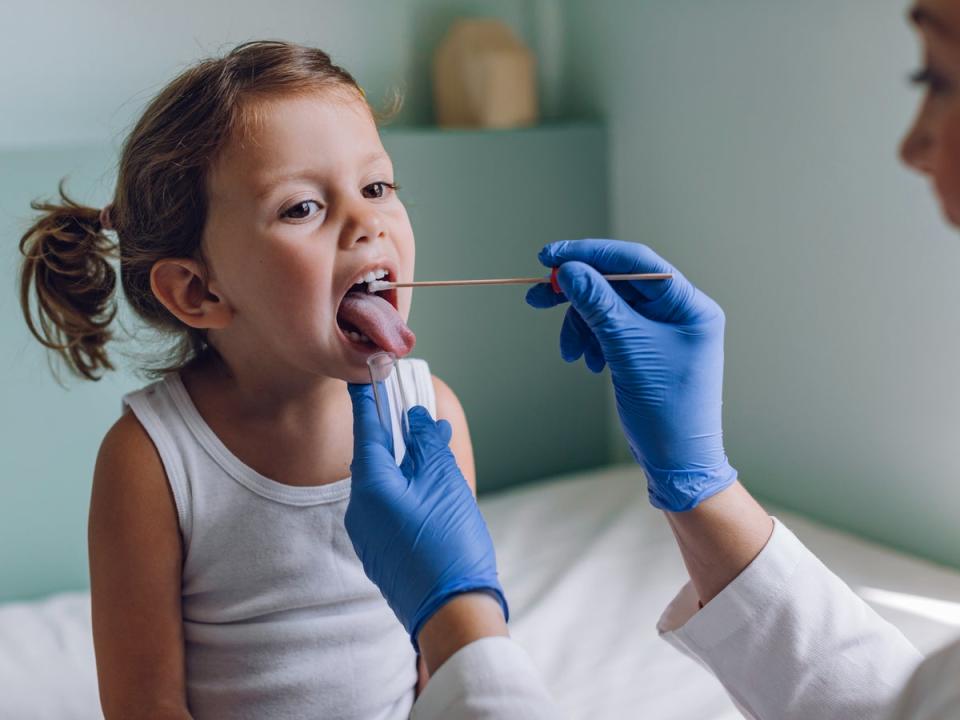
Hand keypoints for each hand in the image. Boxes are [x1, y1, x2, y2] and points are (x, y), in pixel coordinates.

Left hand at [346, 383, 507, 647]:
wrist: (452, 613)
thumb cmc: (450, 543)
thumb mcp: (444, 482)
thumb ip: (427, 444)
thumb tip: (416, 419)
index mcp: (371, 486)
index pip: (365, 430)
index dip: (368, 400)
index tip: (363, 375)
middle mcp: (360, 509)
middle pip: (375, 458)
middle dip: (397, 435)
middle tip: (417, 413)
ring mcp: (367, 534)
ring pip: (385, 485)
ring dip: (407, 465)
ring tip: (436, 451)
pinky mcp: (381, 553)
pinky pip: (389, 509)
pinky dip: (407, 491)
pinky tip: (432, 489)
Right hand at [526, 239, 736, 510]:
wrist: (677, 462)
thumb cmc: (666, 411)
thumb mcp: (628, 352)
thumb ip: (600, 306)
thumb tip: (571, 270)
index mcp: (689, 305)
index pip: (636, 261)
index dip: (591, 254)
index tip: (550, 257)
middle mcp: (679, 312)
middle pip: (618, 284)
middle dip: (578, 293)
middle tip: (539, 297)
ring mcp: (663, 331)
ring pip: (609, 308)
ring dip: (581, 325)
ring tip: (570, 353)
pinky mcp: (647, 349)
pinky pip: (610, 330)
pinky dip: (591, 341)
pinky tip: (586, 362)